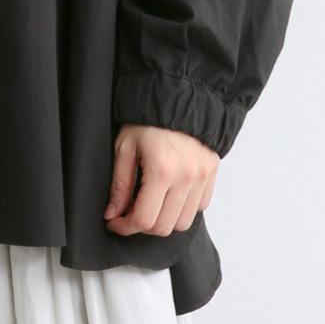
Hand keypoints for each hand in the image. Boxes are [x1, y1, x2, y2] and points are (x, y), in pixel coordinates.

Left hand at [103, 123, 217, 235]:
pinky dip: (182, 209)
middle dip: (142, 225)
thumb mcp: (124, 146)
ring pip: (183, 222)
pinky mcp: (212, 174)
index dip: (124, 226)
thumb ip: (120, 184)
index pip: (144, 219)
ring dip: (163, 220)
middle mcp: (186, 178)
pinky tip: (168, 194)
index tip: (114, 222)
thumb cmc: (147, 118)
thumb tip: (113, 213)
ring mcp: (202, 178)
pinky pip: (199, 207)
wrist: (177, 96)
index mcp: (162, 171)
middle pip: (164, 227)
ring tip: (149, 203)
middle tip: (128, 212)